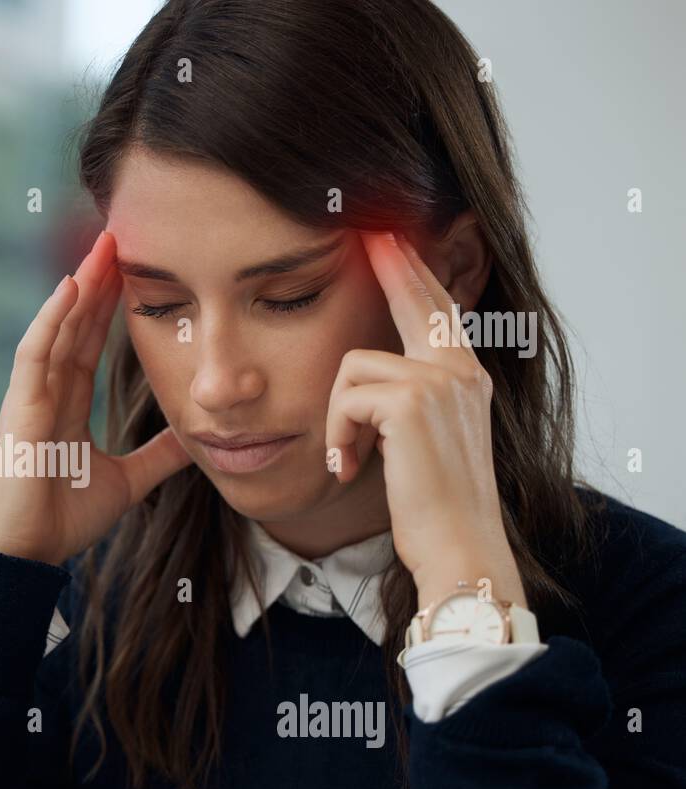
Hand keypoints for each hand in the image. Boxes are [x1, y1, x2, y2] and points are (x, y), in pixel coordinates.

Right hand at [0, 230, 193, 565]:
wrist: (30, 554)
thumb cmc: (63, 519)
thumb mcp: (129, 480)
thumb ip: (158, 455)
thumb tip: (196, 438)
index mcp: (67, 404)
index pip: (89, 340)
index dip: (110, 304)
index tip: (135, 267)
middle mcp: (46, 392)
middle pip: (74, 323)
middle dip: (97, 280)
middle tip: (121, 234)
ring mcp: (30, 397)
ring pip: (56, 327)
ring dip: (78, 286)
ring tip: (102, 247)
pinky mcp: (20, 409)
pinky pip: (34, 354)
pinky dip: (51, 319)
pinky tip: (71, 288)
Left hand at [325, 231, 526, 609]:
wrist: (457, 546)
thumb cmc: (434, 507)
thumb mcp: (423, 443)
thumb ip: (409, 402)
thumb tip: (374, 381)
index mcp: (466, 378)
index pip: (437, 311)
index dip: (413, 274)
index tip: (391, 239)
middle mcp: (460, 371)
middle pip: (416, 300)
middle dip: (392, 264)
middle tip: (371, 230)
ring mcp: (440, 381)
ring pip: (353, 368)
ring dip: (337, 420)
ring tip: (349, 459)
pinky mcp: (411, 401)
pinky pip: (345, 398)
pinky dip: (336, 436)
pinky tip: (349, 469)